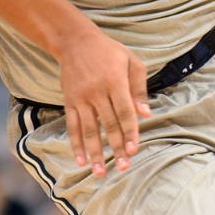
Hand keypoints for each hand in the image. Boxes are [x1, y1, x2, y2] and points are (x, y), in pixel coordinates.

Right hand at [54, 24, 149, 175]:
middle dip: (116, 147)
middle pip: (108, 124)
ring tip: (100, 172)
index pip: (124, 112)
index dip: (130, 132)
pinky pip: (72, 126)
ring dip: (95, 152)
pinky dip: (76, 144)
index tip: (134, 149)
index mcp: (114, 81)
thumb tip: (145, 114)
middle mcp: (96, 91)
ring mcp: (81, 98)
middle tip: (123, 167)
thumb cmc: (109, 51)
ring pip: (89, 130)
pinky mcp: (69, 101)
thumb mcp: (131, 61)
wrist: (75, 41)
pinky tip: (81, 160)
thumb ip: (139, 88)